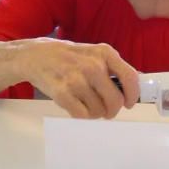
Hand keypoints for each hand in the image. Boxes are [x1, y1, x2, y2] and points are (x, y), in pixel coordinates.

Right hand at [21, 38, 139, 118]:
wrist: (35, 56)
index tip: (129, 102)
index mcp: (104, 53)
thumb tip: (132, 88)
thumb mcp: (94, 53)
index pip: (130, 77)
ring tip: (87, 104)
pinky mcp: (62, 93)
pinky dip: (83, 115)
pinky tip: (78, 106)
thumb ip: (113, 68)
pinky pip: (82, 115)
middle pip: (115, 100)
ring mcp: (77, 80)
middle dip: (112, 110)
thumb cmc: (68, 57)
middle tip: (106, 110)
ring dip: (96, 113)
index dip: (132, 95)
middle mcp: (93, 66)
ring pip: (99, 111)